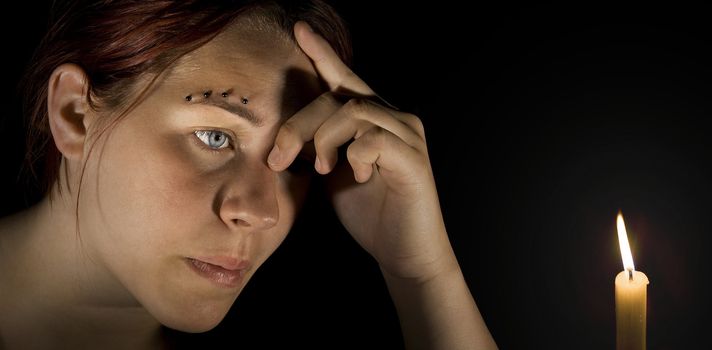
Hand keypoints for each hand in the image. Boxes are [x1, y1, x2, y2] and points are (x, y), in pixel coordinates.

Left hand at [267, 22, 456, 282]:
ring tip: (320, 169)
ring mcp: (407, 135)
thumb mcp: (333, 172)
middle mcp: (394, 119)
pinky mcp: (413, 158)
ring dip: (324, 139)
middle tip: (279, 157)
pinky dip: (356, 155)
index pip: (344, 80)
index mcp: (372, 120)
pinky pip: (374, 138)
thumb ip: (320, 144)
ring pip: (354, 112)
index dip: (322, 53)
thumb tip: (289, 131)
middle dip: (299, 124)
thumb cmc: (369, 212)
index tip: (298, 30)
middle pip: (338, 97)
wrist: (403, 252)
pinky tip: (356, 175)